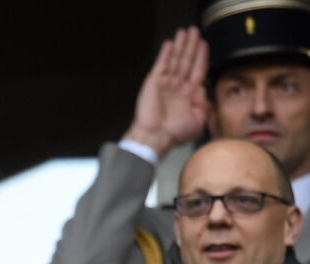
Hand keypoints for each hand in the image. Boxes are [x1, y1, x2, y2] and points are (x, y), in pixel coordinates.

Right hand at [124, 26, 209, 155]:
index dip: (201, 57)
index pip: (197, 71)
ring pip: (175, 59)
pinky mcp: (154, 82)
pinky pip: (161, 64)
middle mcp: (178, 87)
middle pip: (187, 61)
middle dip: (191, 46)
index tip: (204, 45)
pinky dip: (165, 53)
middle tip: (195, 31)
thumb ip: (204, 106)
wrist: (155, 137)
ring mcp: (166, 83)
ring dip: (180, 45)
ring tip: (184, 32)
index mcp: (189, 95)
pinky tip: (170, 43)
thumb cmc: (174, 134)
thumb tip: (204, 90)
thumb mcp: (198, 121)